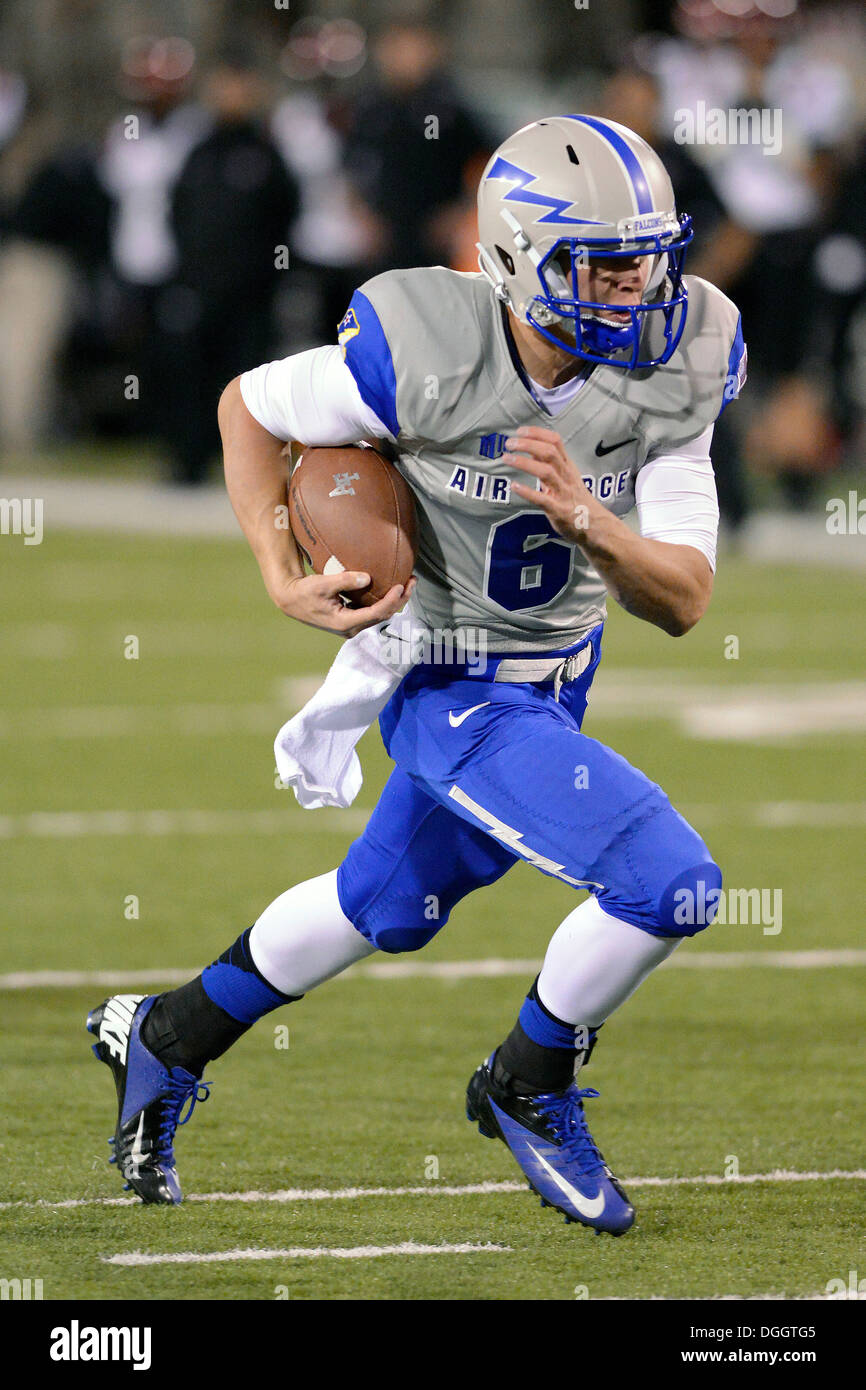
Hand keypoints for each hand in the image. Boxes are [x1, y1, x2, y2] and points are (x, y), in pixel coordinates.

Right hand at [269, 569, 415, 637]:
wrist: (291, 600)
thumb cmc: (304, 591)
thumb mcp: (323, 584)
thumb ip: (345, 581)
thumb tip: (367, 578)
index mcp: (344, 622)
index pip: (376, 613)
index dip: (391, 600)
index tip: (401, 585)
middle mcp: (351, 628)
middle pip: (383, 615)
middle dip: (400, 599)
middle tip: (413, 581)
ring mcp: (351, 625)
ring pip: (380, 614)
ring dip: (395, 600)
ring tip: (408, 583)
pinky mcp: (351, 619)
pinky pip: (373, 612)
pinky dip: (384, 600)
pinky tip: (392, 588)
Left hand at [506, 426, 596, 543]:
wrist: (595, 525)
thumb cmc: (576, 500)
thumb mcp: (566, 477)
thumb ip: (549, 464)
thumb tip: (532, 448)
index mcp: (568, 466)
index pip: (555, 441)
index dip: (537, 433)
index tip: (520, 431)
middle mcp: (567, 476)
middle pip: (549, 452)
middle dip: (528, 444)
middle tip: (509, 443)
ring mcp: (563, 493)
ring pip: (546, 472)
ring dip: (525, 463)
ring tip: (507, 458)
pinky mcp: (559, 510)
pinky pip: (543, 499)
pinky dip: (527, 491)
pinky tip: (514, 486)